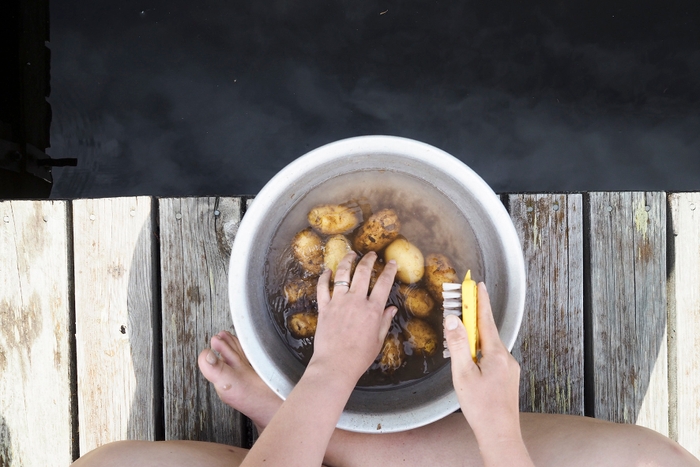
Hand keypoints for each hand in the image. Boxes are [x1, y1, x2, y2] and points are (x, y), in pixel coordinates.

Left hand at [310, 251, 397, 383]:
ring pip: (342, 274)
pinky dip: (324, 277)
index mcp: (373, 310)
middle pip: (363, 272)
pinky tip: (327, 271)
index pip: (384, 283)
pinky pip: (323, 288)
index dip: (389, 270)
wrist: (335, 365)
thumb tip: (392, 309)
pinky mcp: (324, 308)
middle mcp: (356, 301)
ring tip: (351, 254)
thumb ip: (384, 321)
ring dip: (347, 261)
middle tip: (371, 254)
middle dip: (369, 260)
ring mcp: (338, 302)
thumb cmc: (359, 357)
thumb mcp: (378, 340)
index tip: (391, 262)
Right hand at [444, 283, 521, 444]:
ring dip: (475, 337)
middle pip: (487, 330)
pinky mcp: (507, 378)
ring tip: (460, 337)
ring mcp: (508, 368)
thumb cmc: (482, 408)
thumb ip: (458, 344)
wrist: (499, 434)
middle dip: (475, 317)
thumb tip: (453, 320)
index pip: (486, 319)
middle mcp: (506, 358)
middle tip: (463, 304)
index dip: (480, 300)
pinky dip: (480, 351)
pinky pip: (492, 356)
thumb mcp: (463, 374)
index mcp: (496, 354)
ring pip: (489, 345)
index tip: (477, 284)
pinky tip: (470, 361)